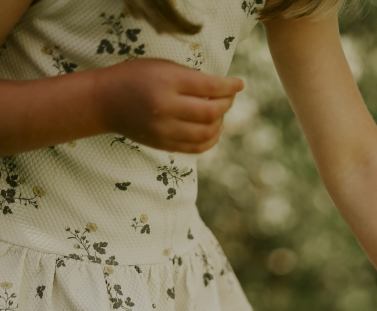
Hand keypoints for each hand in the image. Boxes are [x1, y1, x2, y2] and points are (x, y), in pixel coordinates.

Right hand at [98, 58, 243, 153]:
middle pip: (211, 112)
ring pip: (207, 133)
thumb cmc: (136, 77)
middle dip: (226, 105)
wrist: (106, 101)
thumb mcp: (162, 67)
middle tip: (228, 98)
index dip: (229, 87)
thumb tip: (224, 90)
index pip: (208, 86)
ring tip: (219, 114)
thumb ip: (191, 78)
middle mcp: (166, 107)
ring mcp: (165, 129)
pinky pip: (196, 147)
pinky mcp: (164, 144)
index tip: (240, 84)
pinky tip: (213, 130)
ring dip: (220, 124)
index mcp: (167, 82)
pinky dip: (210, 140)